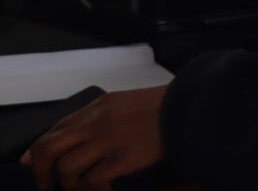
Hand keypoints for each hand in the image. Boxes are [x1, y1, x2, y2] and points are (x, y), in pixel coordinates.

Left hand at [22, 86, 165, 190]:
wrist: (191, 107)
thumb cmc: (163, 107)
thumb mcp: (126, 103)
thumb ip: (99, 117)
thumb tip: (75, 138)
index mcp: (98, 106)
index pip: (54, 129)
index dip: (39, 151)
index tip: (37, 165)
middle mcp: (97, 121)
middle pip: (49, 148)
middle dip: (42, 171)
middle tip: (48, 183)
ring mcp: (109, 140)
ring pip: (67, 168)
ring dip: (71, 184)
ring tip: (83, 188)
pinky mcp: (123, 158)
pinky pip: (93, 181)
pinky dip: (94, 190)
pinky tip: (106, 190)